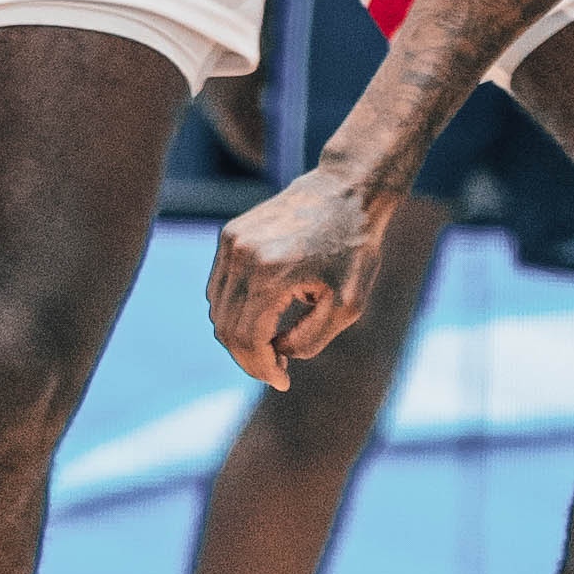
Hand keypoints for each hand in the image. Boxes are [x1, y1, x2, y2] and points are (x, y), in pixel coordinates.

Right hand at [209, 152, 402, 387]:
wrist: (349, 190)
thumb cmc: (355, 248)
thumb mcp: (347, 305)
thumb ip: (309, 340)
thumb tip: (277, 355)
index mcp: (270, 274)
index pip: (246, 339)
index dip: (261, 369)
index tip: (283, 382)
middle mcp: (242, 256)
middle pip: (226, 328)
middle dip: (249, 357)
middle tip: (277, 371)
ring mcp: (232, 242)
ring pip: (218, 309)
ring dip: (239, 335)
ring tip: (272, 345)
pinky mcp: (231, 234)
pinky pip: (220, 286)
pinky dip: (235, 309)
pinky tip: (263, 317)